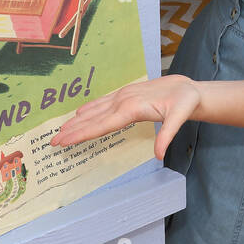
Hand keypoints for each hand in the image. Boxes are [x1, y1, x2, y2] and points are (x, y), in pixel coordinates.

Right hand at [50, 74, 200, 160]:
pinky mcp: (127, 94)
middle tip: (53, 141)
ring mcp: (124, 95)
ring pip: (96, 109)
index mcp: (132, 108)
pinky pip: (103, 103)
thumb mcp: (180, 118)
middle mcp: (124, 100)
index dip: (82, 133)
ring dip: (77, 120)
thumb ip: (167, 135)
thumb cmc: (185, 102)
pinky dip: (89, 109)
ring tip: (60, 130)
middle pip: (94, 118)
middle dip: (72, 130)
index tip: (65, 140)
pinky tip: (80, 113)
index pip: (102, 124)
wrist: (190, 88)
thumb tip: (159, 155)